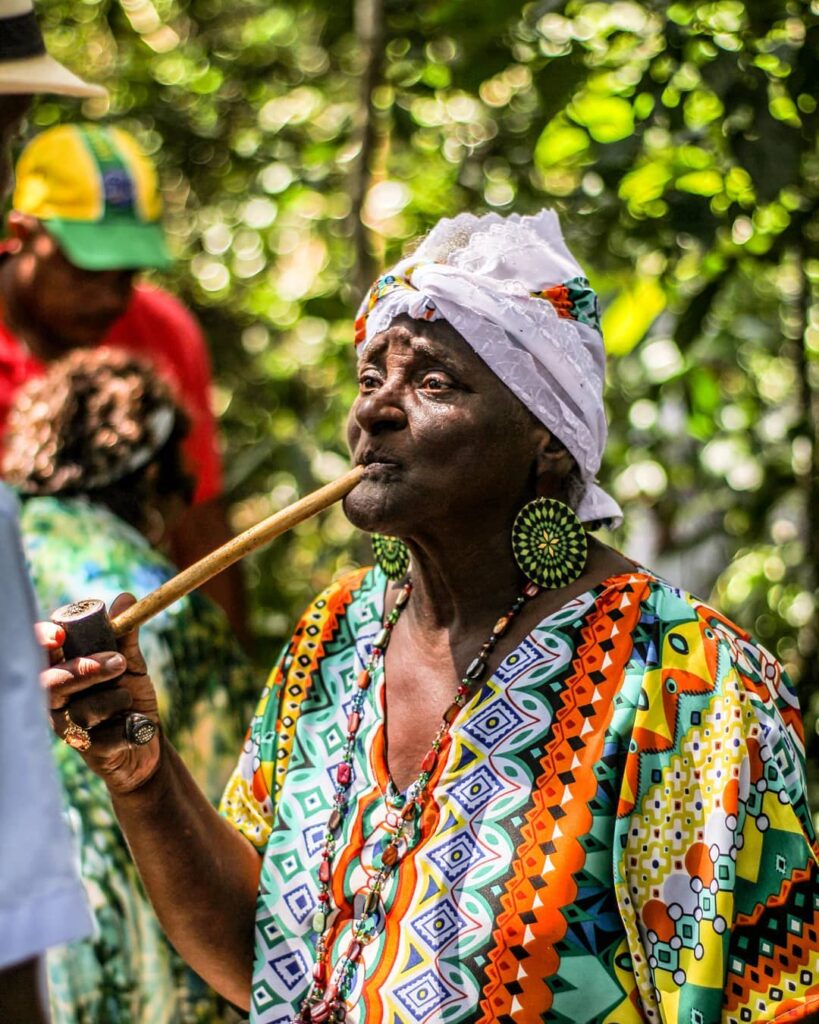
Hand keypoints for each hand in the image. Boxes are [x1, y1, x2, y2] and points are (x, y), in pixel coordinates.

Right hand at [39, 593, 161, 793]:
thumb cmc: (131, 696)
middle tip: (119, 662)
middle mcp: (56, 699)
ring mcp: (67, 726)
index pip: (42, 652)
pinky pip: (103, 737)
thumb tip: (125, 597)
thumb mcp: (131, 663)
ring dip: (113, 698)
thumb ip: (125, 635)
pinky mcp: (85, 750)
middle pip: (51, 683)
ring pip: (79, 710)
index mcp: (62, 670)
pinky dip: (125, 728)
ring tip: (129, 698)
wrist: (148, 739)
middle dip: (84, 670)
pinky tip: (131, 725)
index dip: (44, 642)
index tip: (59, 636)